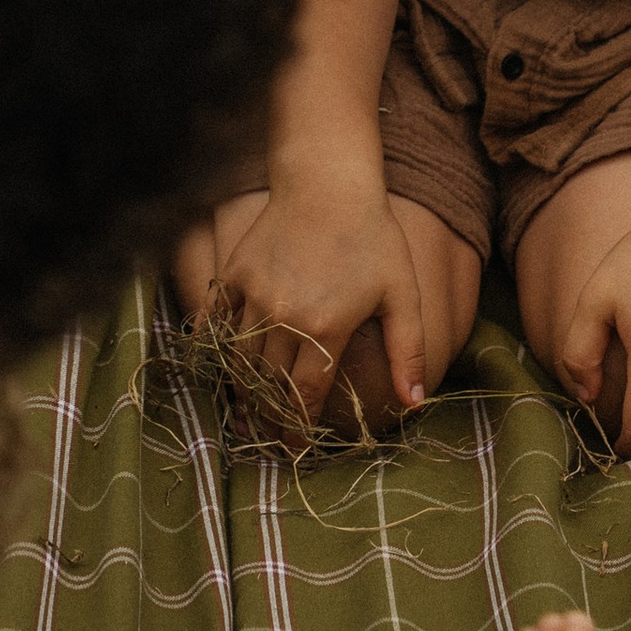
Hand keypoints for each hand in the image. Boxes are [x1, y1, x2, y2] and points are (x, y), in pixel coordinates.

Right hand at [210, 184, 429, 431]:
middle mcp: (283, 316)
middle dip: (269, 418)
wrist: (328, 182)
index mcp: (325, 328)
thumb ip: (409, 352)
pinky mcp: (234, 273)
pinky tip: (218, 364)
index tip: (295, 449)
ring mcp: (254, 294)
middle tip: (270, 438)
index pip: (304, 394)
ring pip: (239, 359)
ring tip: (248, 412)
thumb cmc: (373, 237)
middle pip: (268, 384)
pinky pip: (215, 320)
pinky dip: (214, 346)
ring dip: (242, 391)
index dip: (298, 428)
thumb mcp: (402, 294)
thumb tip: (416, 403)